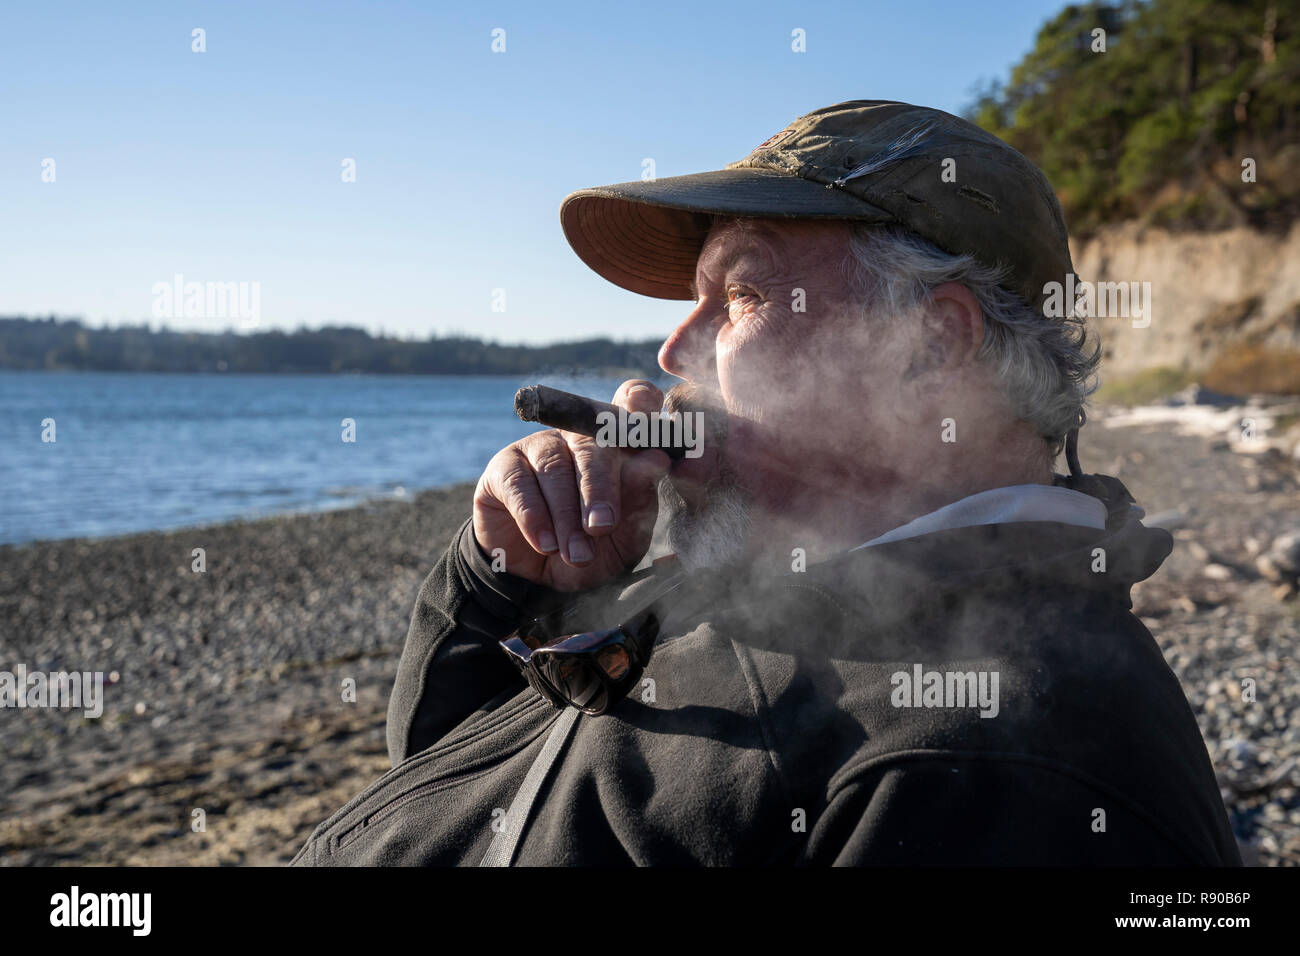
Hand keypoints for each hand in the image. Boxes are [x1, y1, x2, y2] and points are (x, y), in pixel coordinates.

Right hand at [472, 380, 670, 590]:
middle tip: (602, 527)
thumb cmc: (594, 550)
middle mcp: (579, 436)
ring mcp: (540, 447)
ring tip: (577, 555)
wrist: (541, 580)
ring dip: (566, 516)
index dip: (639, 403)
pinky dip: (534, 518)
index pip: (631, 408)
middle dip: (599, 488)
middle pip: (591, 444)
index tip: (645, 410)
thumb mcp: (625, 537)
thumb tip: (656, 460)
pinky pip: (519, 484)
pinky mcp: (505, 467)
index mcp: (618, 446)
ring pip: (554, 467)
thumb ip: (640, 500)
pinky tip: (546, 545)